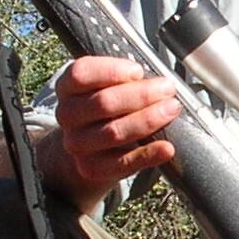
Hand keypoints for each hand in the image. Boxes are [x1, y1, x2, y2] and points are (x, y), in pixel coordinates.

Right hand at [42, 56, 180, 208]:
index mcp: (68, 87)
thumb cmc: (108, 109)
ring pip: (114, 132)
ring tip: (171, 110)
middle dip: (141, 95)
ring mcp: (77, 143)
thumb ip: (127, 79)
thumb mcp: (109, 86)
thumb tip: (158, 84)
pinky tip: (166, 148)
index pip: (81, 74)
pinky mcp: (91, 168)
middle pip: (103, 103)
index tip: (138, 71)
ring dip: (148, 120)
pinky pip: (122, 163)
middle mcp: (67, 115)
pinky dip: (148, 155)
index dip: (111, 71)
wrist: (93, 149)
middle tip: (167, 89)